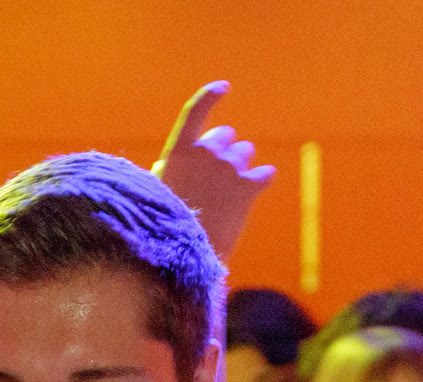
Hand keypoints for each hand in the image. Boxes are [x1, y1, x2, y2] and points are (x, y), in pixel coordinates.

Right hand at [152, 82, 275, 261]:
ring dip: (241, 165)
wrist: (187, 254)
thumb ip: (168, 170)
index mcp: (179, 151)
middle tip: (219, 173)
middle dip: (225, 148)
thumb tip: (170, 163)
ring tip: (229, 192)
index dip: (210, 96)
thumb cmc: (166, 225)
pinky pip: (265, 174)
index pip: (195, 112)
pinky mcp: (250, 187)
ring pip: (246, 152)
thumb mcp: (156, 191)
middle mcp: (206, 152)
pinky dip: (261, 181)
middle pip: (226, 135)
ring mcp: (229, 168)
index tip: (224, 87)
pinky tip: (254, 191)